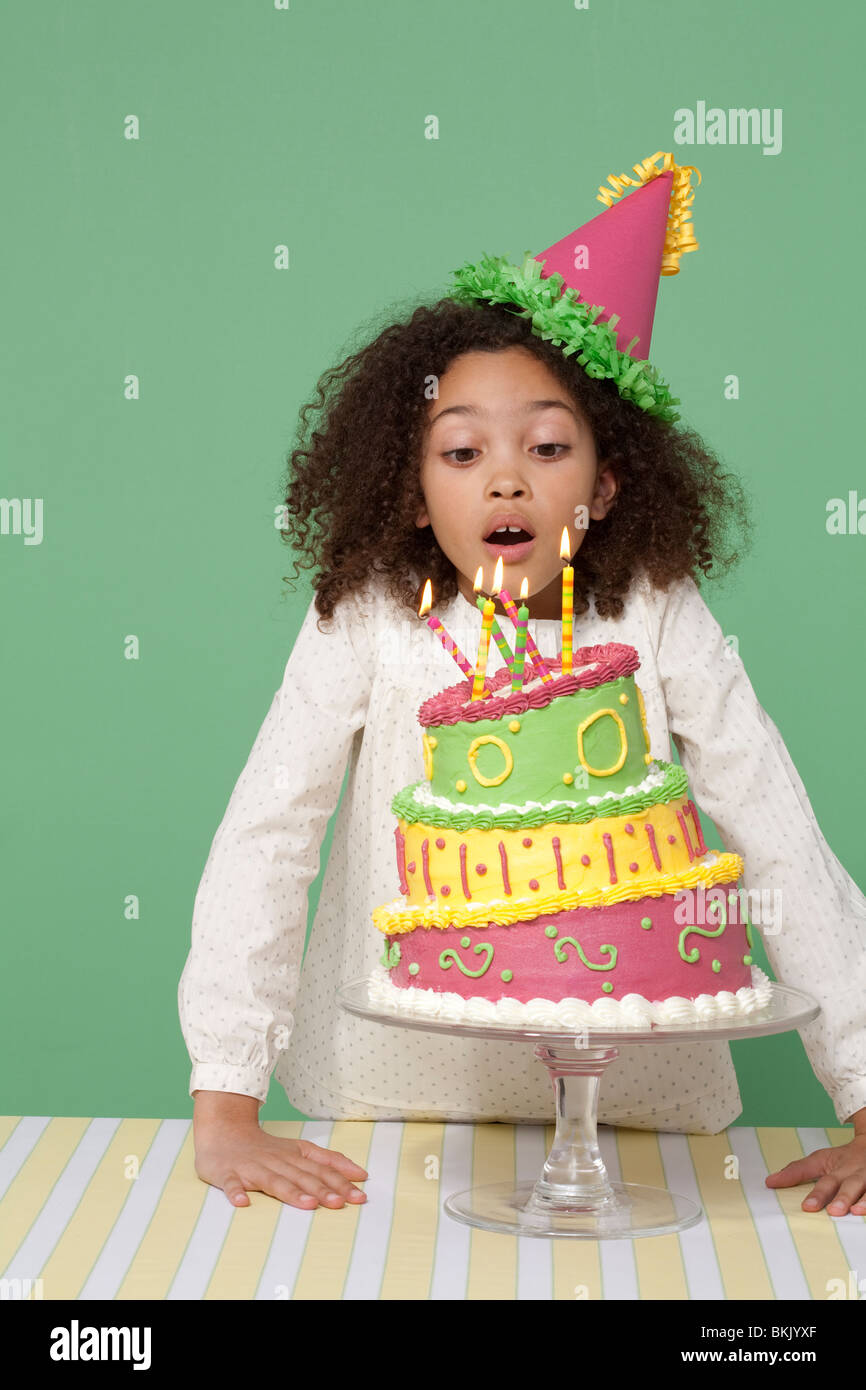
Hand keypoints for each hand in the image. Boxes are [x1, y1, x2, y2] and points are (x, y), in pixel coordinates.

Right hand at [195, 1121, 368, 1209]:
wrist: (224, 1132)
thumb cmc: (266, 1148)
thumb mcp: (300, 1149)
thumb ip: (328, 1161)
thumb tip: (361, 1174)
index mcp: (294, 1155)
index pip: (321, 1168)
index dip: (340, 1182)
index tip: (358, 1196)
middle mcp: (276, 1160)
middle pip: (301, 1176)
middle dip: (321, 1190)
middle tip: (339, 1203)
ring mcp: (251, 1167)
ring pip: (273, 1180)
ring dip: (290, 1192)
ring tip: (307, 1205)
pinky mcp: (227, 1173)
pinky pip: (231, 1183)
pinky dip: (235, 1192)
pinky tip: (241, 1203)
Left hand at [764, 1134, 865, 1215]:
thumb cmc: (844, 1158)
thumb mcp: (821, 1160)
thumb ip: (798, 1171)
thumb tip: (770, 1182)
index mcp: (838, 1168)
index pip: (826, 1181)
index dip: (817, 1194)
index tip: (807, 1207)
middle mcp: (856, 1173)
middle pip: (849, 1185)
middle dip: (842, 1197)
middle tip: (833, 1211)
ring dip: (863, 1201)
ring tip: (855, 1211)